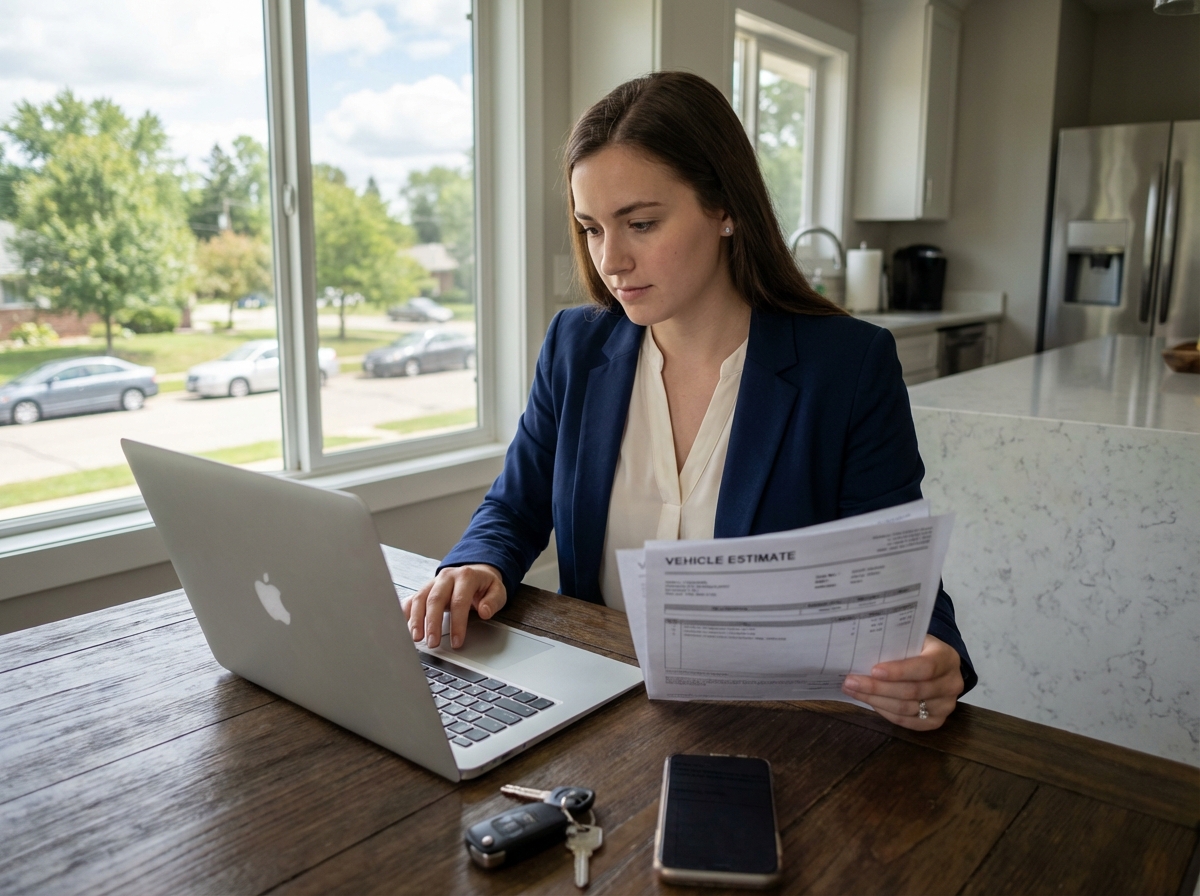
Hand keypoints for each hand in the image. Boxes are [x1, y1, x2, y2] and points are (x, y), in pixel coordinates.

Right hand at [404, 564, 506, 648]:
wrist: (476, 571)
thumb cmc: (485, 584)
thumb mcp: (498, 590)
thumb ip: (493, 601)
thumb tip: (485, 612)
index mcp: (466, 576)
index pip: (459, 601)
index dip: (457, 623)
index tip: (456, 641)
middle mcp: (447, 577)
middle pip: (435, 600)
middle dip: (432, 624)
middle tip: (433, 643)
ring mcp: (433, 582)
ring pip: (420, 599)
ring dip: (416, 620)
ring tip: (416, 638)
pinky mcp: (425, 589)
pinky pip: (412, 599)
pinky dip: (406, 612)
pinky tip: (404, 626)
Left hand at [841, 635, 962, 729]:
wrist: (938, 665)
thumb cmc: (919, 649)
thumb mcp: (913, 639)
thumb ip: (896, 643)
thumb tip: (861, 649)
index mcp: (947, 658)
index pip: (925, 668)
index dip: (899, 671)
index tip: (873, 670)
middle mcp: (952, 684)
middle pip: (912, 691)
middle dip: (878, 687)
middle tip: (851, 681)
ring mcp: (946, 705)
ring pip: (906, 708)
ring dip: (876, 700)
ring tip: (853, 690)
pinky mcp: (937, 721)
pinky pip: (907, 722)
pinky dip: (885, 712)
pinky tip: (870, 702)